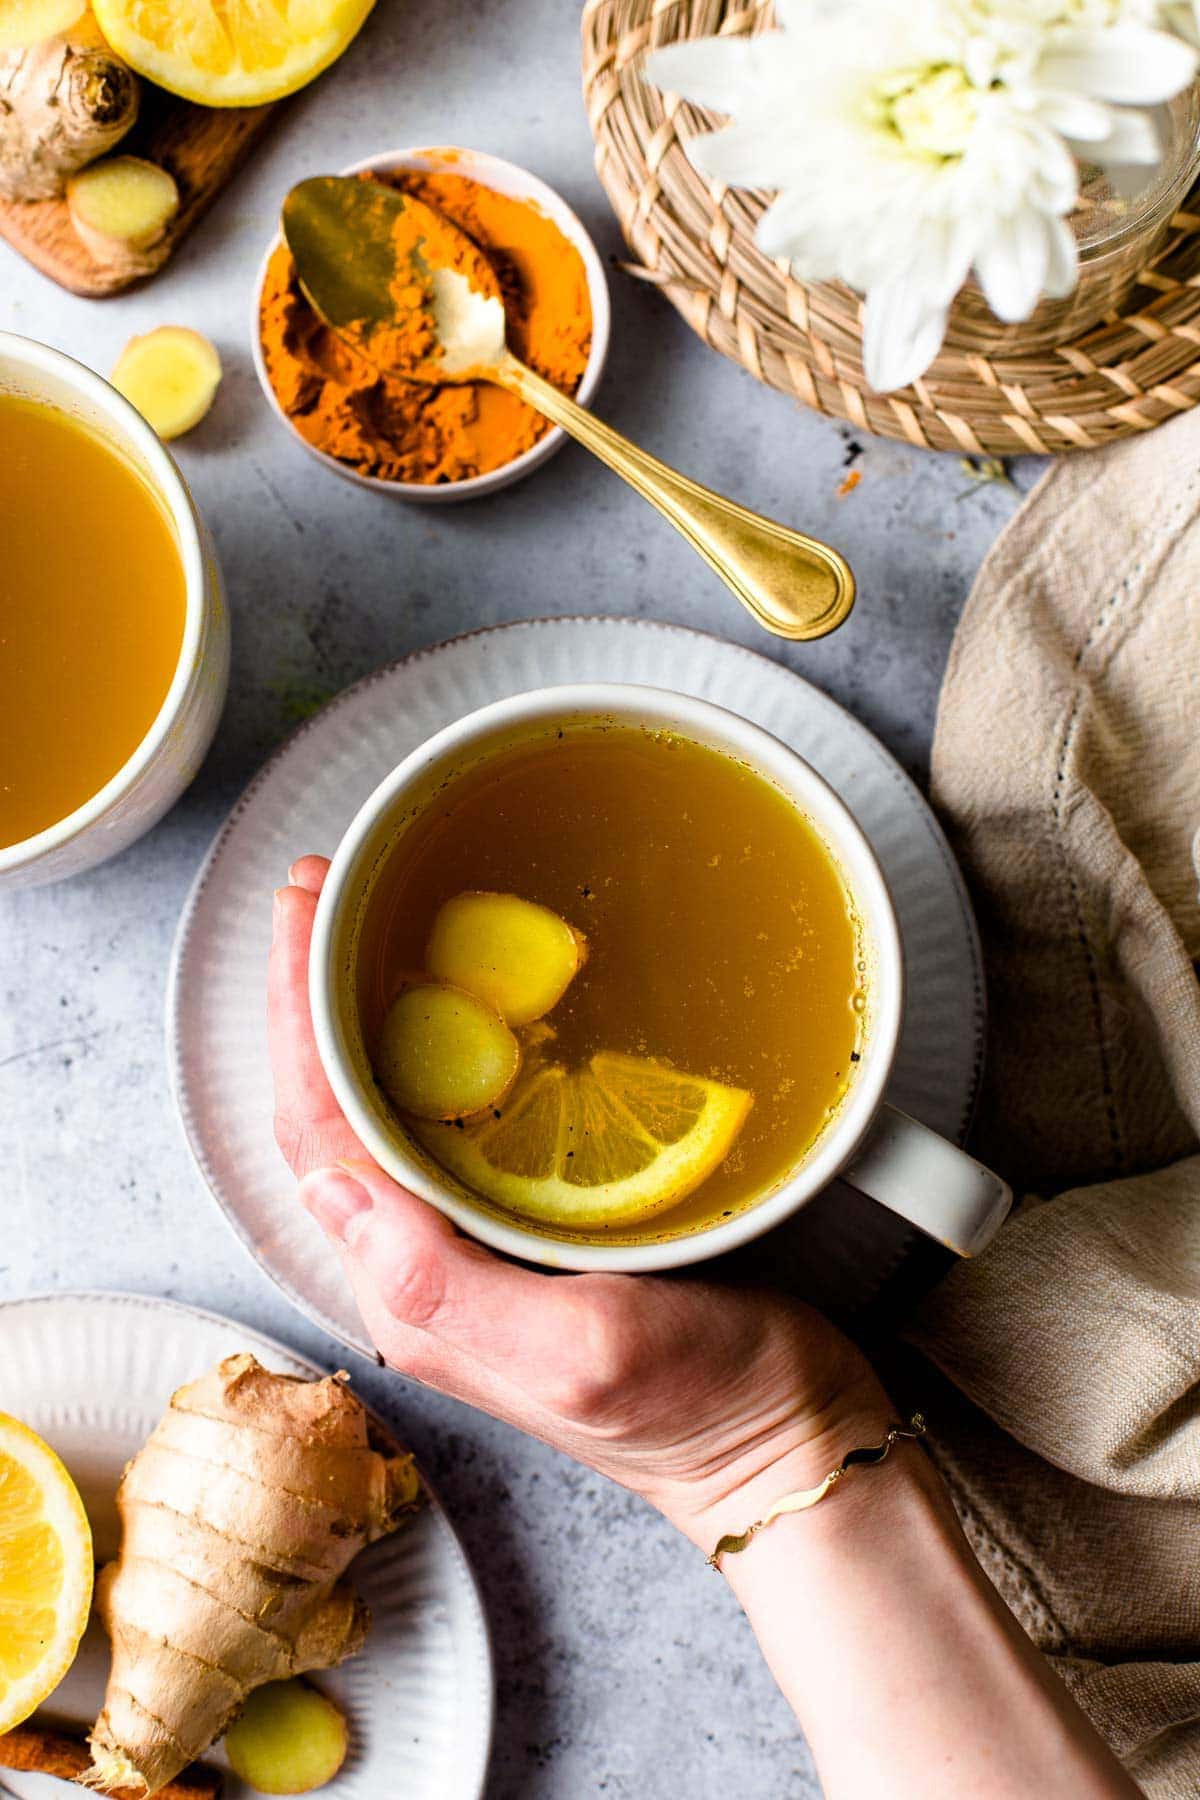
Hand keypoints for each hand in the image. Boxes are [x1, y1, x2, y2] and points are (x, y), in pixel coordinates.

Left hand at [268, 856, 892, 1546]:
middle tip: (317, 891)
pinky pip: (449, 1124)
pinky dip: (431, 1047)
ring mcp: (476, 1248)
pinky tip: (454, 1005)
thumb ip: (447, 1283)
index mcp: (416, 1295)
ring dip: (357, 1014)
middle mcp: (427, 1269)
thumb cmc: (700, 1407)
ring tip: (355, 929)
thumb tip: (333, 1190)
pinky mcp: (529, 1229)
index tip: (300, 914)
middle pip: (333, 1112)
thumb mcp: (580, 1347)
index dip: (293, 1017)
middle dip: (308, 996)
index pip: (319, 1135)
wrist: (784, 1442)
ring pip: (383, 1112)